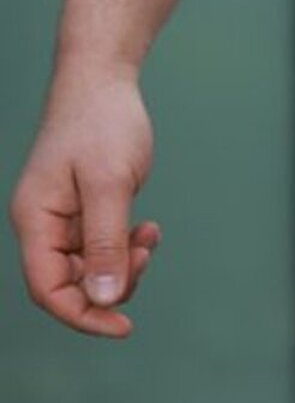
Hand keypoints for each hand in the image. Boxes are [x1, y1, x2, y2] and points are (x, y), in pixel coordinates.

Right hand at [9, 69, 161, 338]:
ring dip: (124, 262)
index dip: (82, 315)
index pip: (48, 290)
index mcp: (35, 220)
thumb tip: (104, 299)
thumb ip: (106, 242)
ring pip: (91, 267)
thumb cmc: (102, 122)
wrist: (104, 77)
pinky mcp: (84, 207)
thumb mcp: (109, 183)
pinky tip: (149, 229)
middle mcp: (43, 223)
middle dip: (111, 282)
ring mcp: (63, 216)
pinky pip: (103, 244)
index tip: (123, 326)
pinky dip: (127, 243)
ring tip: (150, 236)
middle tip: (145, 253)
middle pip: (71, 283)